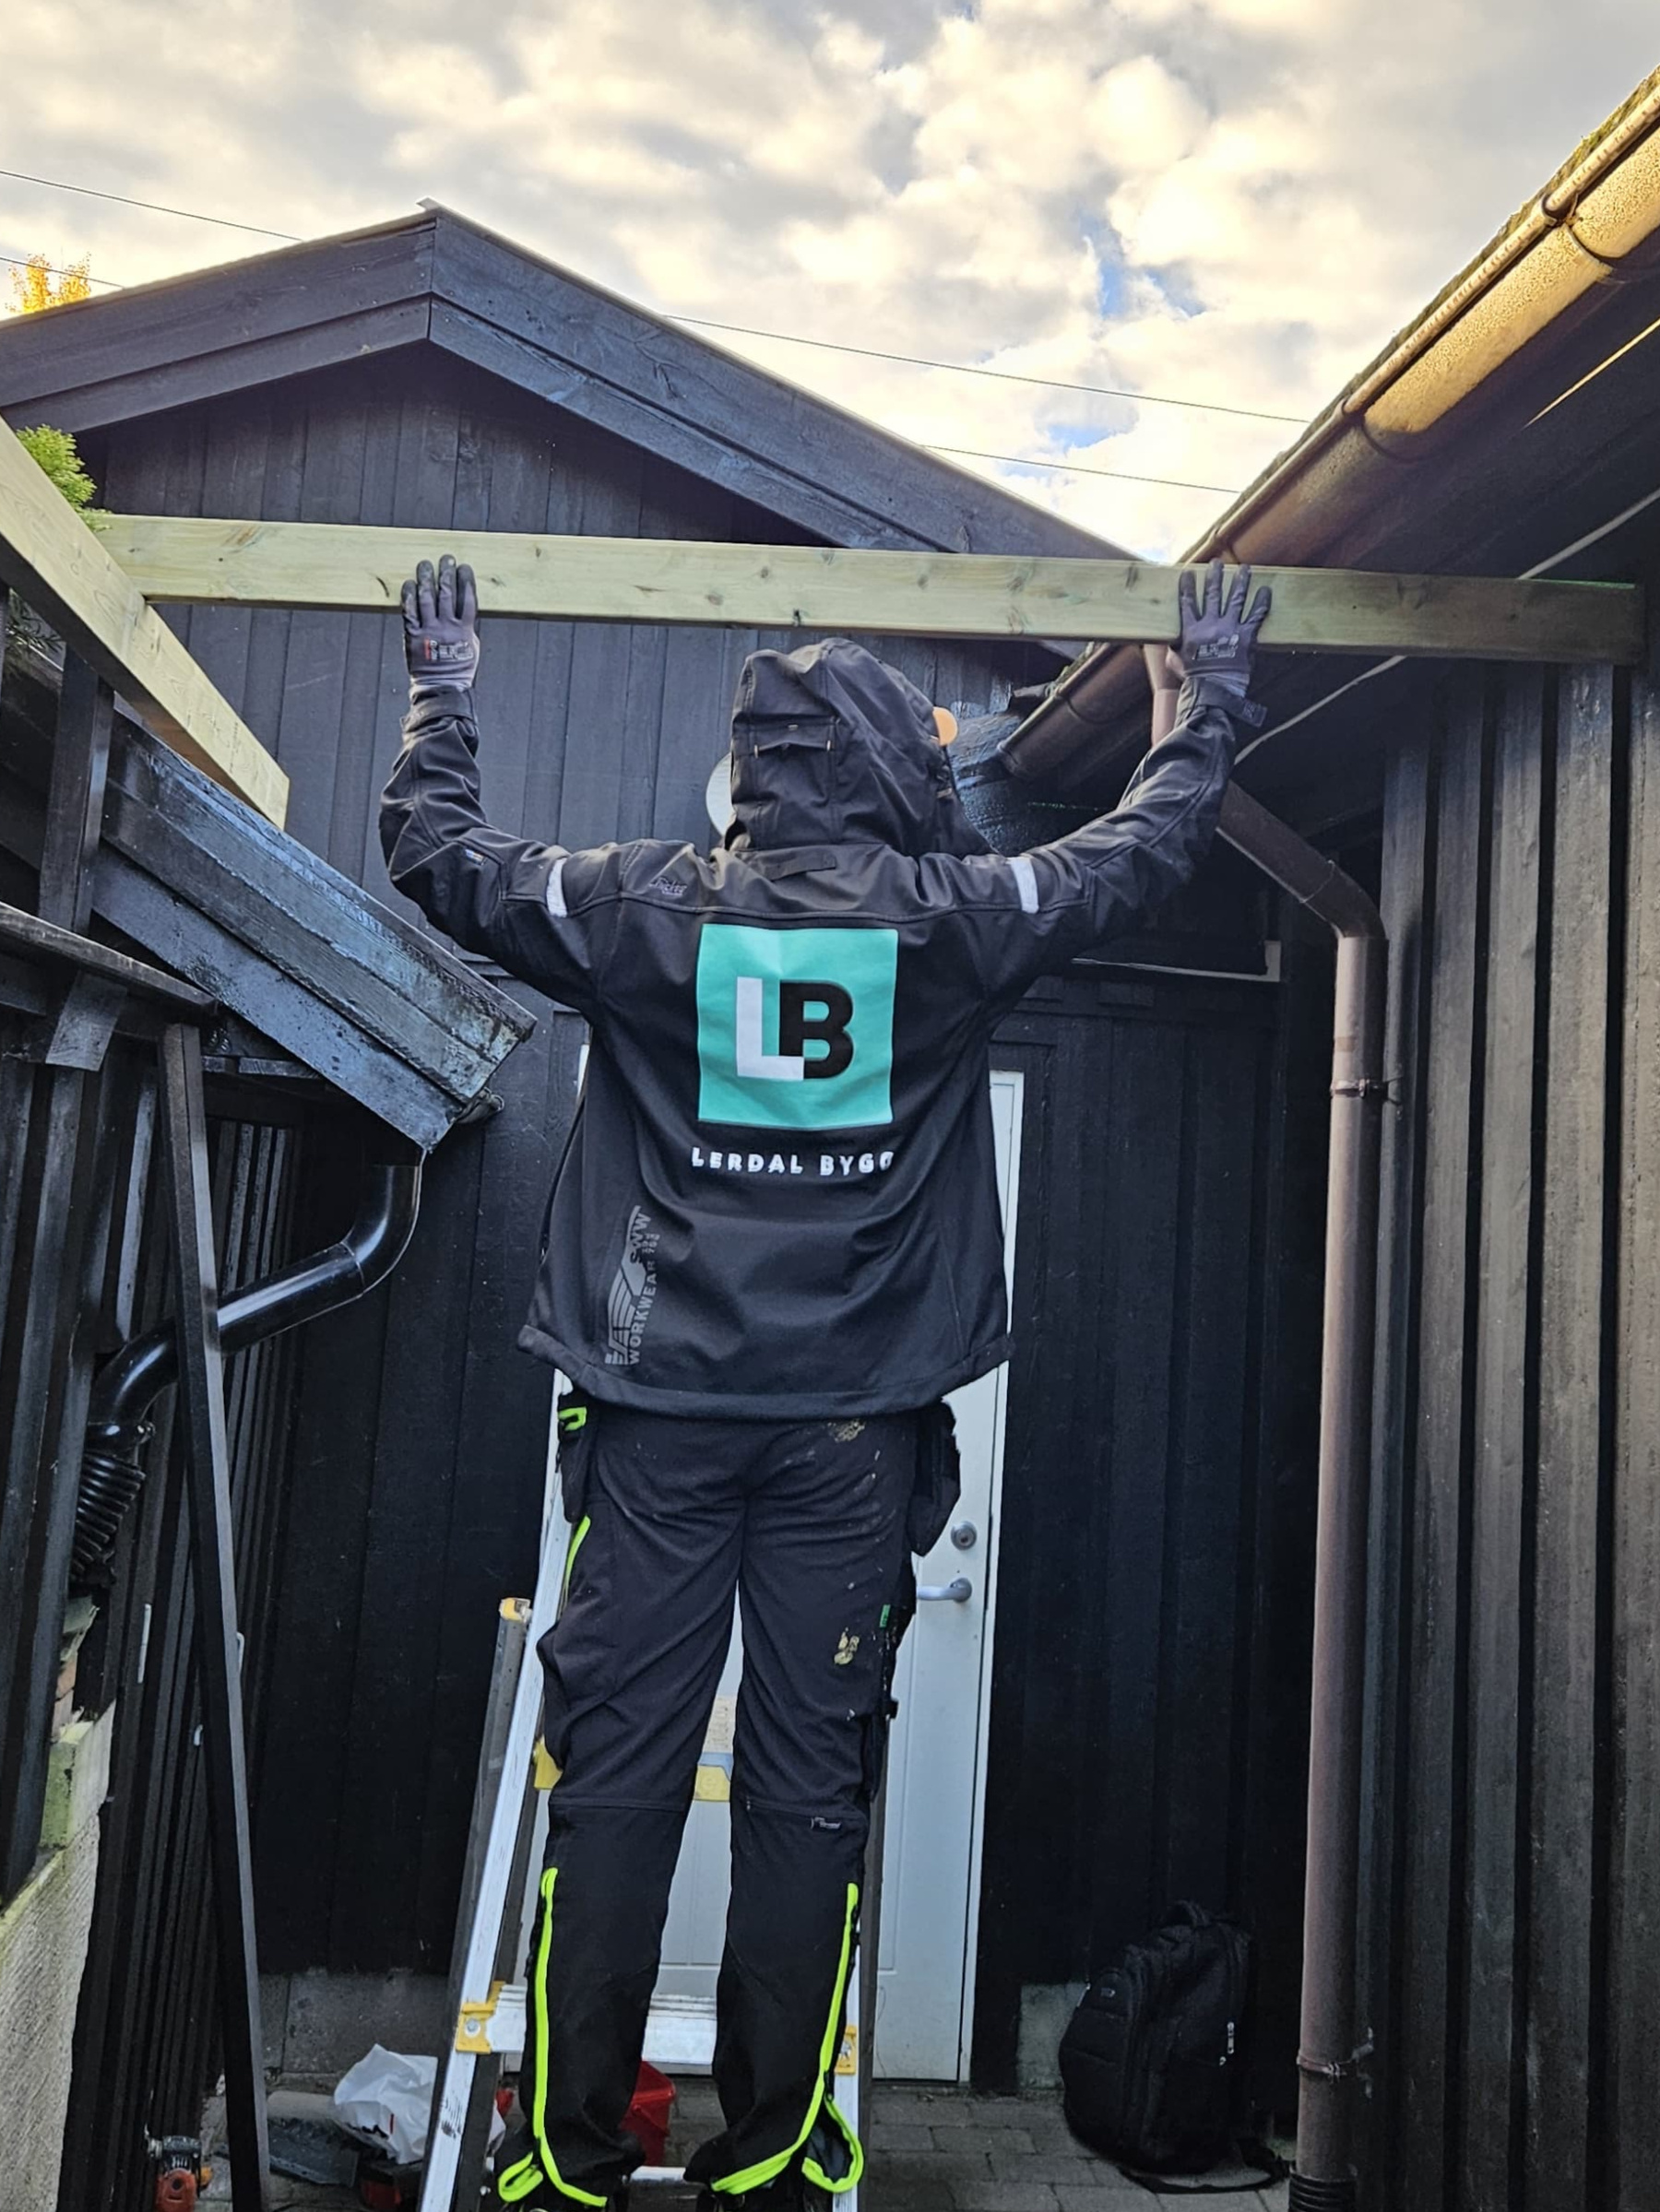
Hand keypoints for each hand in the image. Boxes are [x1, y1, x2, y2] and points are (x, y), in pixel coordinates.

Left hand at [402, 555, 479, 696]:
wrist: (440, 688)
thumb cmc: (458, 669)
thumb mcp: (471, 647)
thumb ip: (467, 627)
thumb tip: (465, 611)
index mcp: (465, 630)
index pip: (467, 599)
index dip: (466, 581)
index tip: (464, 567)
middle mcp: (447, 627)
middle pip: (447, 594)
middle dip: (446, 573)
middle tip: (446, 559)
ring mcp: (429, 630)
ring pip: (427, 598)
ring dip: (426, 579)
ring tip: (426, 564)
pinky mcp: (413, 635)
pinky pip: (410, 611)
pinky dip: (409, 596)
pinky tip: (409, 583)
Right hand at [1166, 558, 1270, 696]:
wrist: (1214, 690)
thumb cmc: (1195, 679)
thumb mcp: (1177, 662)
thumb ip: (1174, 648)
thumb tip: (1170, 642)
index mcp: (1191, 631)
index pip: (1187, 602)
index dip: (1187, 586)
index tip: (1188, 572)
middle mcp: (1210, 626)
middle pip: (1212, 595)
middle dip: (1215, 577)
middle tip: (1217, 564)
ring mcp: (1229, 629)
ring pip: (1235, 599)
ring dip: (1240, 581)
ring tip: (1244, 568)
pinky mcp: (1246, 637)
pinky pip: (1256, 616)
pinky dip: (1261, 603)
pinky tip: (1265, 591)